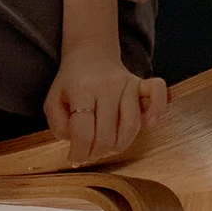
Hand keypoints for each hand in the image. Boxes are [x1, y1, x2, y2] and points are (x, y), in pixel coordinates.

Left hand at [43, 44, 167, 166]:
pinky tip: (150, 122)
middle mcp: (106, 86)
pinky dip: (157, 109)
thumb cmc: (71, 81)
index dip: (78, 153)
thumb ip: (59, 124)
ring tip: (105, 146)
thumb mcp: (53, 100)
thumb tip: (77, 144)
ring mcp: (126, 83)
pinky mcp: (140, 82)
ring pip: (131, 126)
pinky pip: (157, 93)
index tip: (74, 157)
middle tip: (88, 152)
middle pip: (106, 135)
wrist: (89, 52)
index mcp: (82, 89)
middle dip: (95, 153)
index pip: (83, 132)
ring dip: (118, 146)